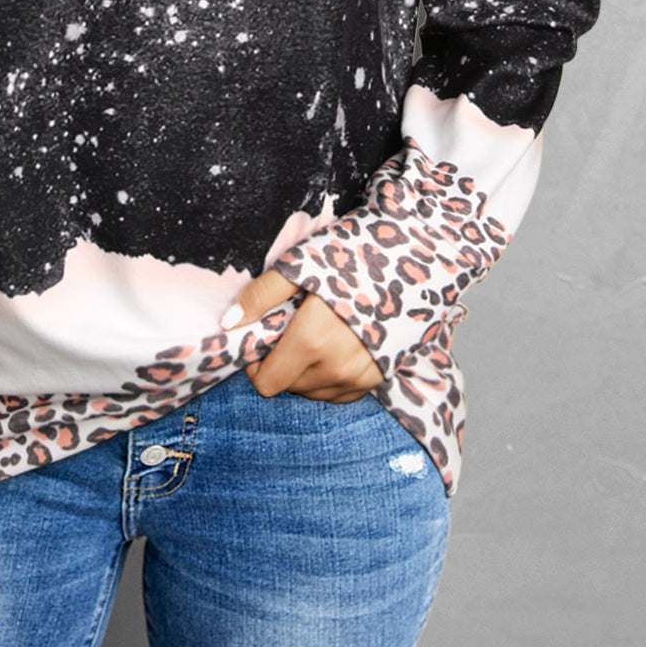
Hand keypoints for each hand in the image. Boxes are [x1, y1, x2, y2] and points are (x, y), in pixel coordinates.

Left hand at [223, 269, 384, 402]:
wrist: (416, 257)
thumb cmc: (355, 254)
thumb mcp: (301, 265)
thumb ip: (261, 296)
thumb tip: (229, 324)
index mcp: (311, 342)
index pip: (265, 382)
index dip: (256, 364)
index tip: (264, 339)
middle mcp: (336, 369)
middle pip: (288, 387)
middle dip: (281, 362)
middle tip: (292, 327)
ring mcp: (360, 378)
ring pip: (313, 391)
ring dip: (305, 370)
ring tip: (317, 332)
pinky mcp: (378, 378)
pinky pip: (339, 392)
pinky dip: (329, 375)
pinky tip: (337, 345)